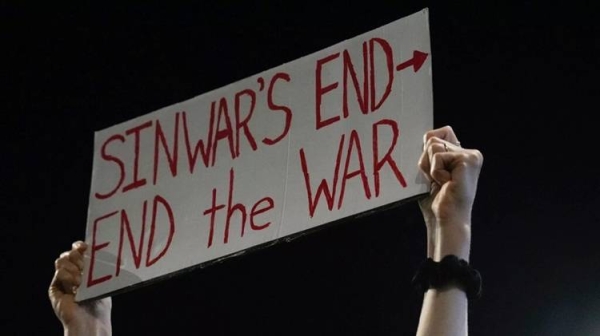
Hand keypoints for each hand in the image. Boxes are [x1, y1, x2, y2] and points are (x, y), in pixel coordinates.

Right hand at [49, 241, 111, 333]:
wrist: (90, 320)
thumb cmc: (100, 302)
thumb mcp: (101, 280)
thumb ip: (96, 265)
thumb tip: (97, 248)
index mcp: (84, 269)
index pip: (77, 250)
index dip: (79, 245)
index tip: (84, 246)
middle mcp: (72, 272)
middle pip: (69, 253)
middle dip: (77, 257)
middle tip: (85, 267)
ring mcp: (62, 280)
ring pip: (61, 260)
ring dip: (73, 268)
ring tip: (81, 281)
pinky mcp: (55, 288)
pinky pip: (59, 272)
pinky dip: (68, 276)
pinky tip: (75, 286)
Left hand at [417, 126, 482, 258]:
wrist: (445, 220)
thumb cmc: (436, 201)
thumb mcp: (429, 172)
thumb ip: (430, 154)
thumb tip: (428, 137)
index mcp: (461, 156)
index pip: (439, 133)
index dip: (427, 148)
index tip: (432, 171)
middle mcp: (470, 153)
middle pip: (432, 139)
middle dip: (425, 161)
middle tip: (436, 181)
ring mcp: (471, 155)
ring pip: (433, 145)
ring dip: (429, 167)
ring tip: (441, 183)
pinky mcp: (468, 159)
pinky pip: (437, 156)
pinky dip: (435, 172)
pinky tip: (446, 184)